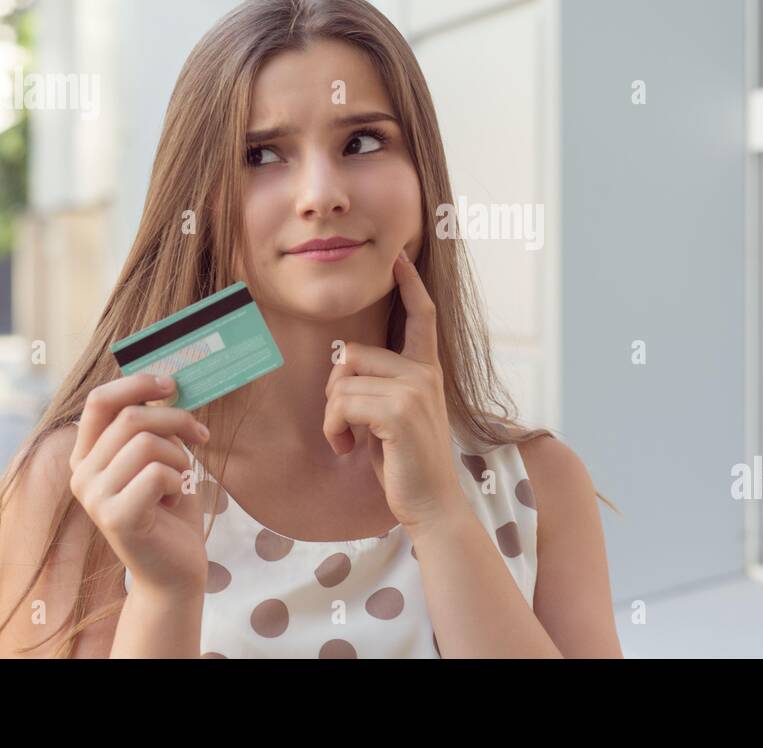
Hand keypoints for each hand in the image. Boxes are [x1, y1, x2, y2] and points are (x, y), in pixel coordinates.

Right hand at [69, 373, 210, 596]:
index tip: (171, 384)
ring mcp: (94, 497)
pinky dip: (178, 482)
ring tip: (179, 481)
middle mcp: (82, 474)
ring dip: (180, 458)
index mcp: (88, 454)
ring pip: (148, 444)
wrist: (176, 569)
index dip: (136, 384)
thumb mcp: (162, 456)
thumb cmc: (171, 509)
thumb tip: (165, 384)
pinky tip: (173, 501)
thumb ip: (153, 426)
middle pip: (132, 417)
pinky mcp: (115, 517)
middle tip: (200, 436)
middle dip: (177, 420)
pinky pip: (156, 474)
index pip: (100, 400)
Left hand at [323, 250, 466, 532]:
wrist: (430, 504)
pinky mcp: (399, 411)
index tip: (400, 258)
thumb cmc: (406, 463)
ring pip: (342, 380)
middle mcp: (424, 373)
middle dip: (336, 392)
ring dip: (332, 417)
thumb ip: (379, 384)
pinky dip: (334, 429)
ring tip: (350, 440)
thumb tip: (344, 361)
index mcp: (426, 371)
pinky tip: (349, 448)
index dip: (410, 284)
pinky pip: (341, 403)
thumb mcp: (392, 415)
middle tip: (348, 426)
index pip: (422, 316)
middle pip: (352, 354)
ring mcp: (414, 390)